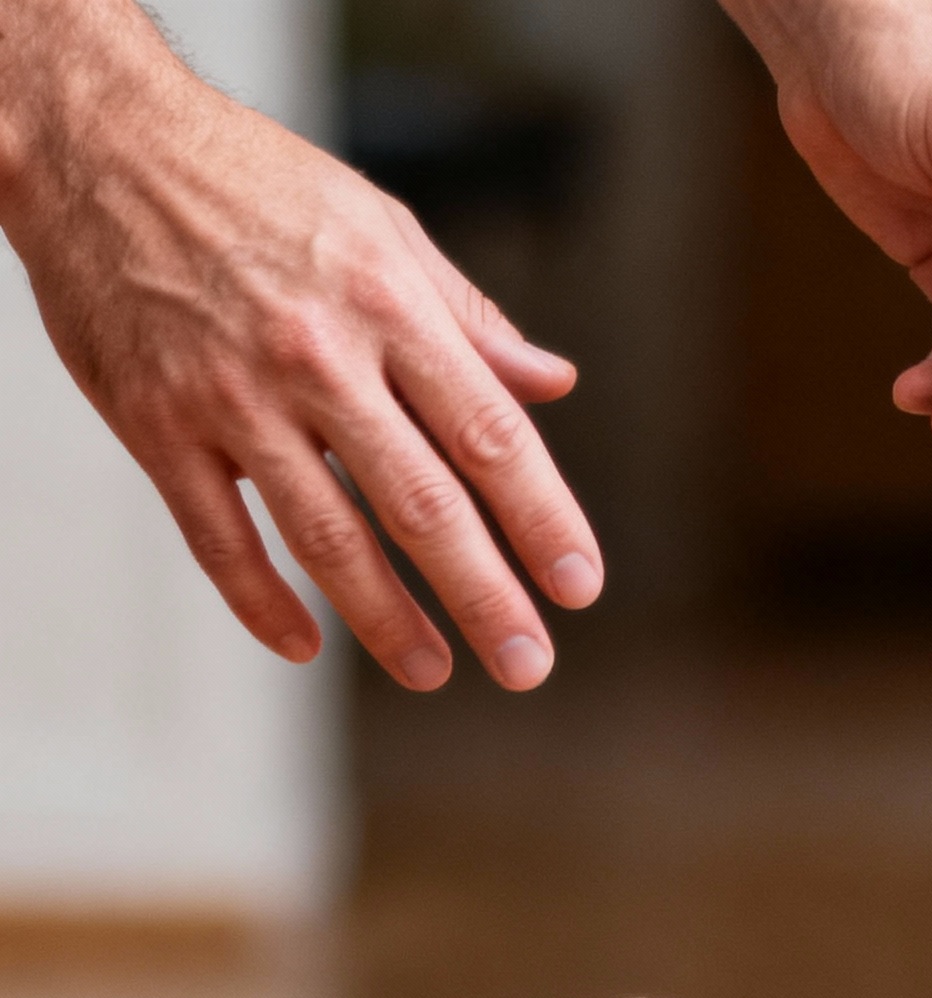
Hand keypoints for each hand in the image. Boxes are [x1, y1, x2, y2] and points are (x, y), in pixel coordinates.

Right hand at [0, 0, 602, 687]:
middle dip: (483, 594)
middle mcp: (316, 355)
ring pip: (325, 536)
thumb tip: (553, 382)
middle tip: (527, 664)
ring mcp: (232, 396)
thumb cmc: (255, 183)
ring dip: (386, 619)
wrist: (102, 143)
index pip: (488, 433)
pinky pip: (218, 539)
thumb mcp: (379, 226)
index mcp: (386, 302)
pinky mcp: (156, 425)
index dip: (542, 518)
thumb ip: (467, 319)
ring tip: (432, 671)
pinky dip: (262, 602)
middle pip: (421, 502)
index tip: (579, 585)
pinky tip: (305, 643)